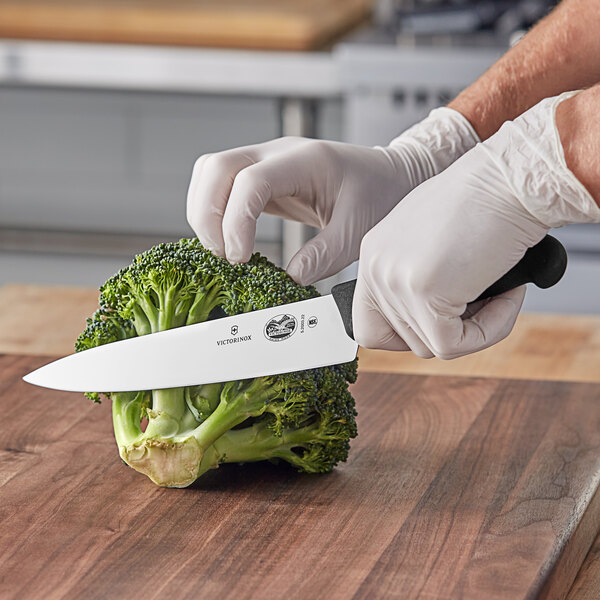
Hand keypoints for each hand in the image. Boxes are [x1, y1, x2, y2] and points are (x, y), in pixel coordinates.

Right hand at [187, 108, 478, 284]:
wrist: (390, 176)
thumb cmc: (381, 194)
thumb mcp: (359, 229)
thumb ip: (325, 255)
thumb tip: (289, 278)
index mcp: (305, 160)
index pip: (250, 180)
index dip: (235, 221)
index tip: (240, 259)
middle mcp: (278, 154)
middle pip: (215, 168)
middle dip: (207, 216)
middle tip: (225, 256)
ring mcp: (267, 163)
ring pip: (210, 173)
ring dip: (205, 213)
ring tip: (224, 250)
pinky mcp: (263, 179)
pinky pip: (222, 187)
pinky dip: (215, 213)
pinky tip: (231, 239)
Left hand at [353, 92, 599, 358]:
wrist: (510, 177)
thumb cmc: (484, 201)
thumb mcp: (433, 241)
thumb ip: (418, 278)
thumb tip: (426, 321)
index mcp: (374, 254)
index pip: (368, 325)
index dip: (406, 335)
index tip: (441, 322)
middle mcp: (376, 267)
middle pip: (402, 339)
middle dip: (448, 330)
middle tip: (483, 301)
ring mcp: (395, 280)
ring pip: (430, 345)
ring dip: (474, 329)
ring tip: (499, 291)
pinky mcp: (423, 292)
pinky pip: (453, 345)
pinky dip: (490, 330)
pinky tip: (508, 295)